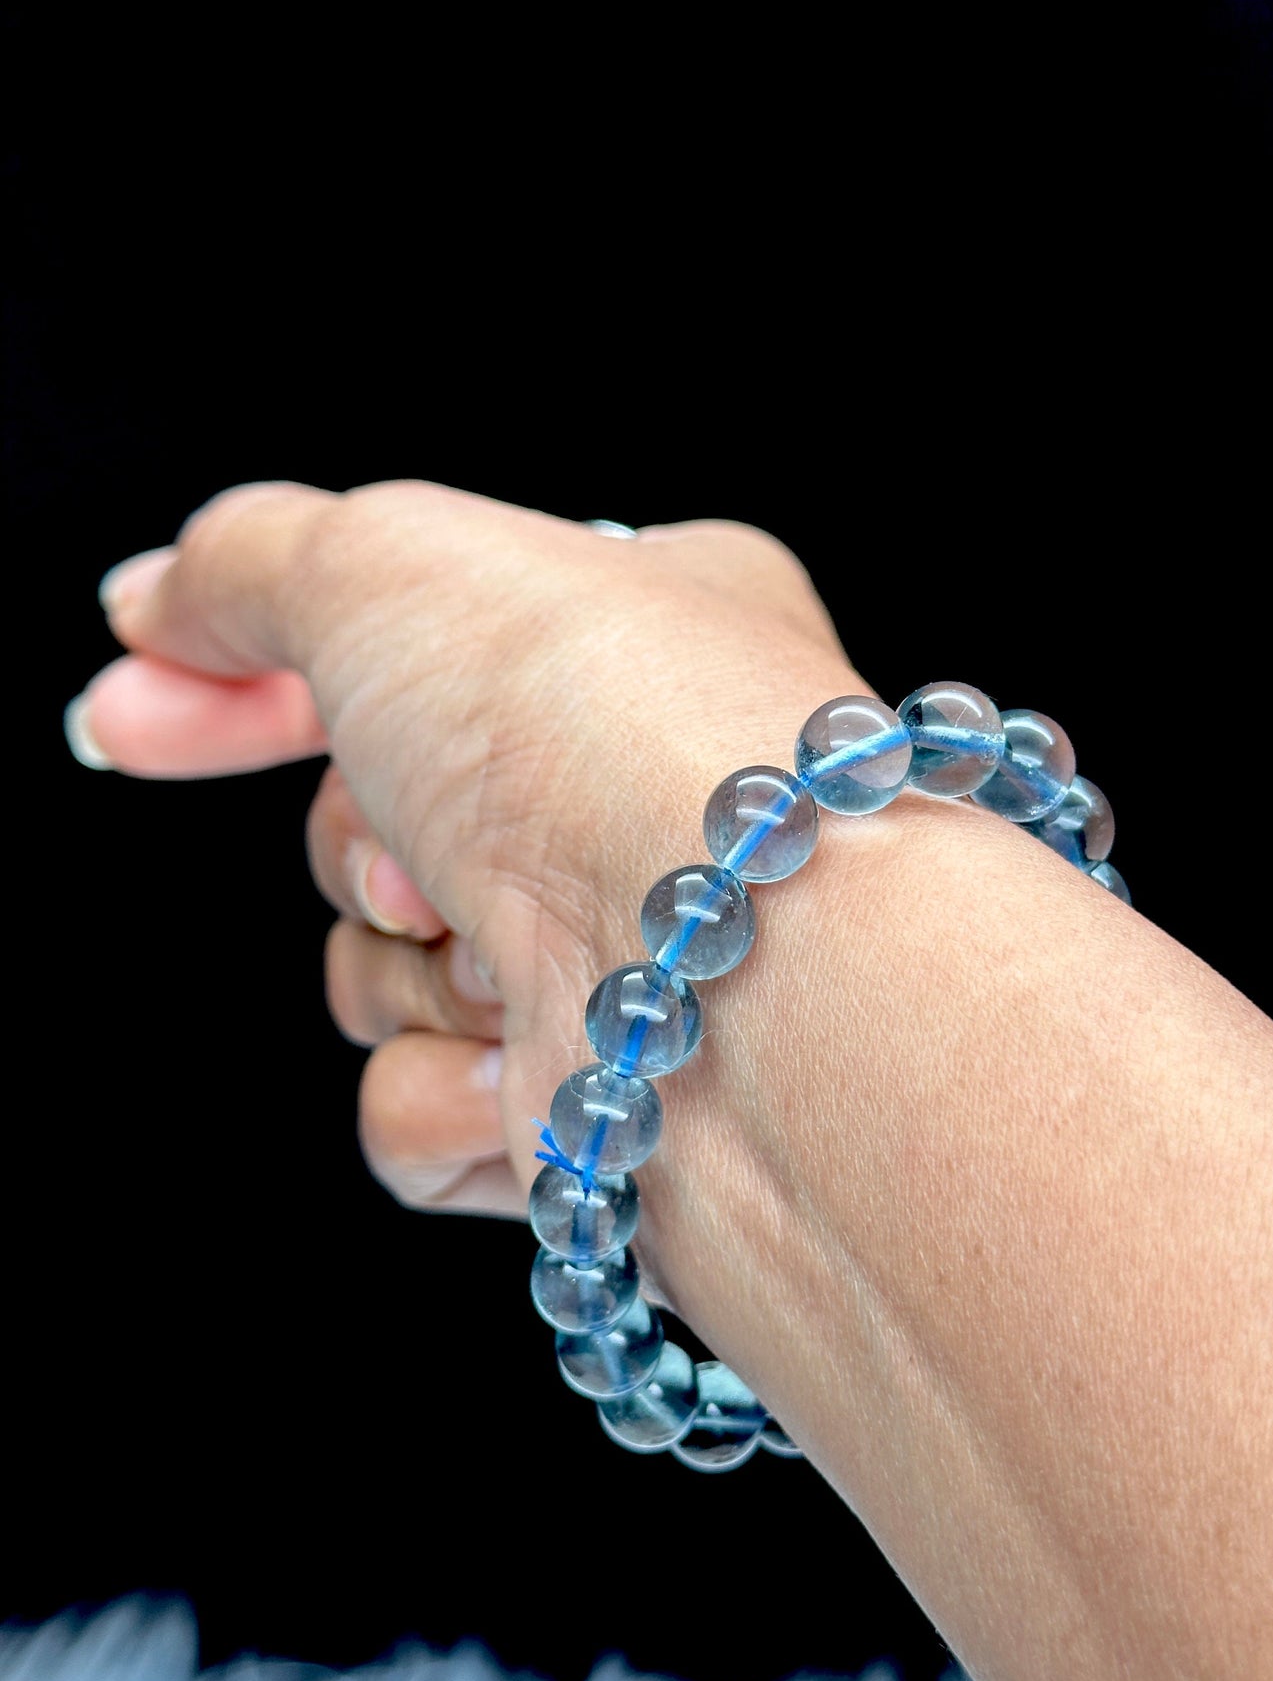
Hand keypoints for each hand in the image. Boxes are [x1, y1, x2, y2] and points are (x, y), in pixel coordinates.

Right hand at [74, 478, 860, 1241]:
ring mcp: (621, 964)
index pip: (403, 647)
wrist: (739, 975)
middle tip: (421, 847)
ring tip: (509, 954)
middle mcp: (638, 799)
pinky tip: (531, 1070)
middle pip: (372, 824)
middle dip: (356, 842)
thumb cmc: (606, 735)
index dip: (246, 679)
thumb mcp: (392, 564)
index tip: (125, 715)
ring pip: (379, 976)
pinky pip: (413, 1112)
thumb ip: (251, 563)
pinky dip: (448, 1095)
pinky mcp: (595, 1116)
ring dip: (404, 969)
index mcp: (632, 634)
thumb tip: (155, 604)